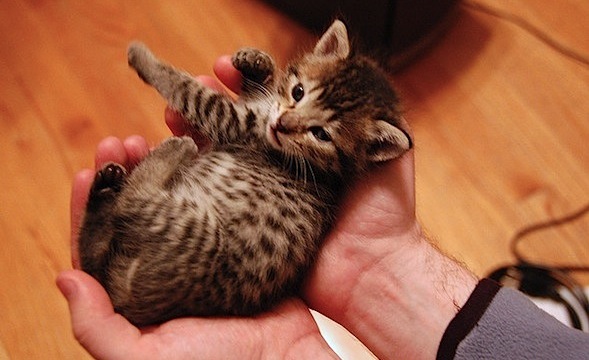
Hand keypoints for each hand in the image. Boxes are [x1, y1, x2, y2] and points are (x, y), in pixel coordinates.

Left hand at [58, 56, 336, 359]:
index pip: (102, 247)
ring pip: (172, 203)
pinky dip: (202, 177)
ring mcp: (202, 255)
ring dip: (158, 171)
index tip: (88, 174)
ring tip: (149, 139)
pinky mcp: (236, 243)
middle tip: (119, 144)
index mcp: (138, 296)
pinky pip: (213, 203)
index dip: (92, 210)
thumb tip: (64, 279)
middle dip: (123, 179)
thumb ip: (100, 327)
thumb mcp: (146, 358)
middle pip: (135, 217)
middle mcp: (166, 271)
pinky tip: (195, 154)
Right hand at [162, 62, 477, 358]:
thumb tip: (344, 47)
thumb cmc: (383, 209)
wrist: (370, 267)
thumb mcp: (390, 143)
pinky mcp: (244, 212)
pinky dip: (187, 164)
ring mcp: (259, 185)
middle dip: (212, 96)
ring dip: (193, 123)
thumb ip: (367, 97)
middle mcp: (279, 158)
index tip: (232, 65)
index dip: (250, 77)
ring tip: (173, 108)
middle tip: (197, 81)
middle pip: (237, 118)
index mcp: (308, 137)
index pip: (272, 97)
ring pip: (218, 146)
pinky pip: (210, 184)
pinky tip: (172, 147)